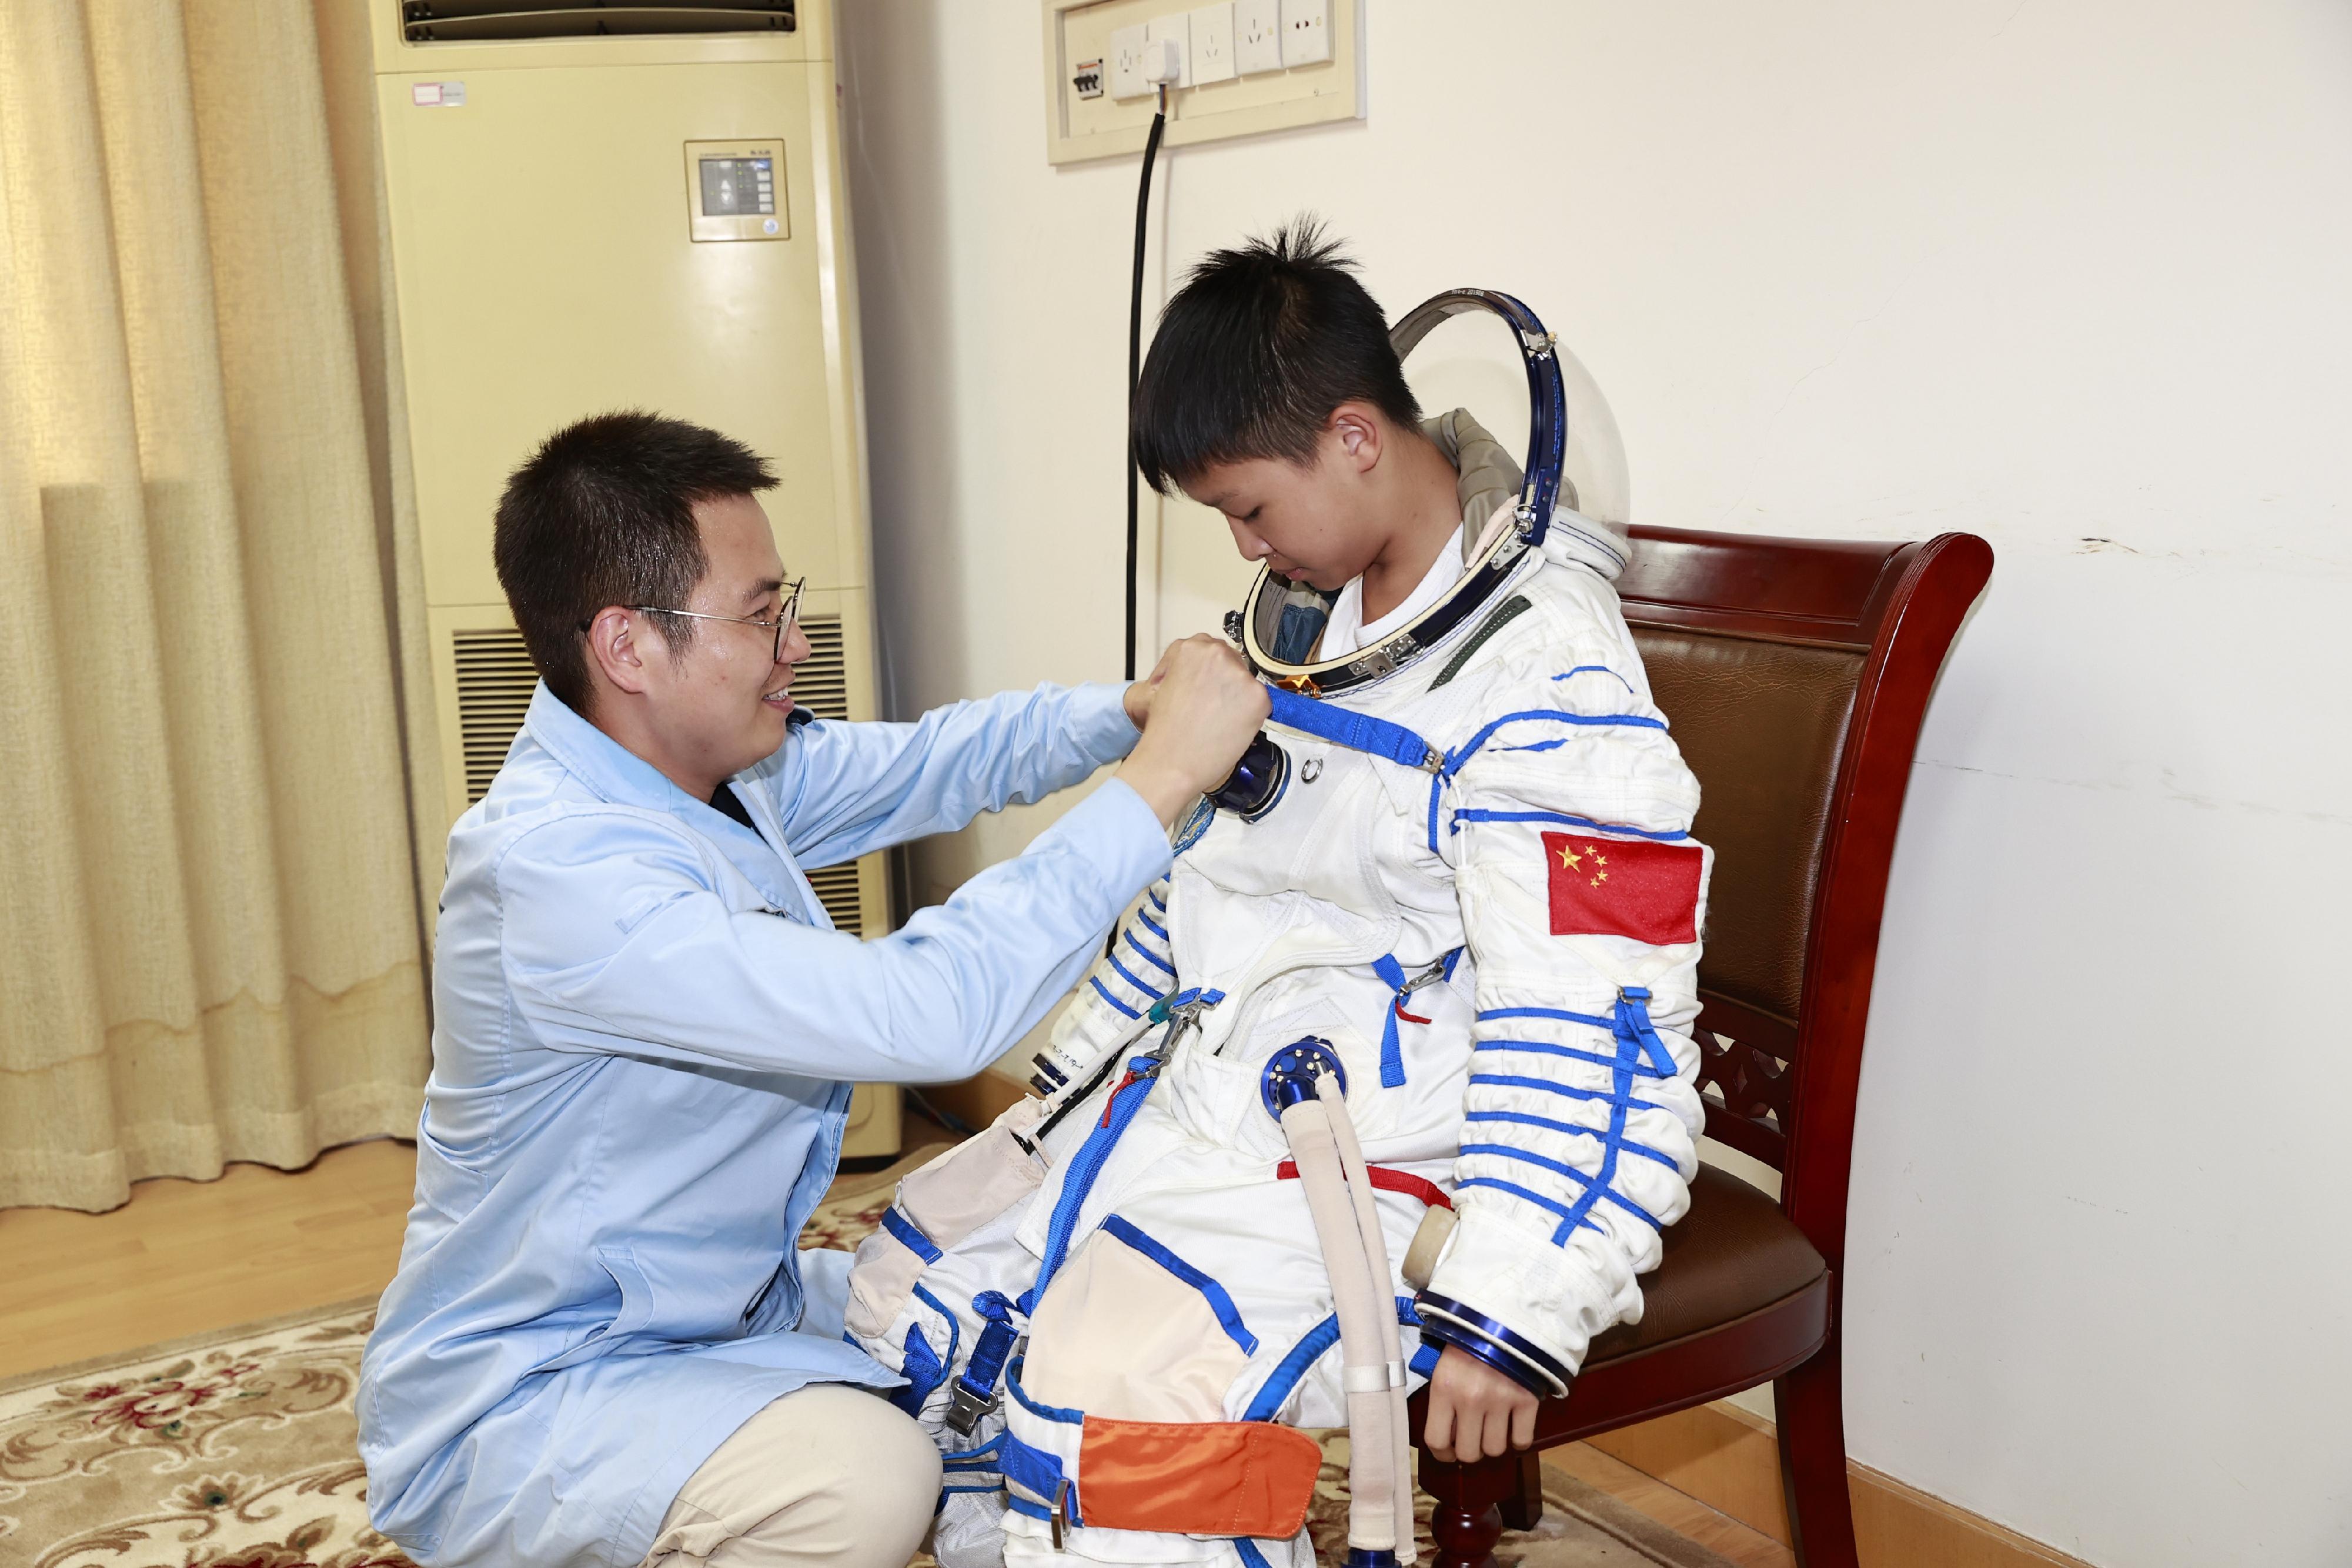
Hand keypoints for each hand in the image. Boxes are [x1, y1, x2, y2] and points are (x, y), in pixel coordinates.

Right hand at [1115, 635, 1268, 826]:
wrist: (1171, 763)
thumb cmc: (1165, 732)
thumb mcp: (1166, 685)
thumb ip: (1191, 671)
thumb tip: (1209, 676)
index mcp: (1190, 648)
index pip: (1211, 650)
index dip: (1209, 673)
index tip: (1208, 685)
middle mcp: (1217, 653)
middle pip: (1232, 662)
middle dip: (1226, 683)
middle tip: (1214, 708)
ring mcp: (1240, 674)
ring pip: (1247, 683)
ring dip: (1240, 699)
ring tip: (1219, 722)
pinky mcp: (1258, 696)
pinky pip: (1261, 704)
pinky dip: (1252, 717)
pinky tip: (1231, 729)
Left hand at [1422, 1345, 1538, 1463]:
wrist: (1505, 1315)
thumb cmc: (1469, 1340)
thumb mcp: (1445, 1365)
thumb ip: (1443, 1397)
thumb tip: (1447, 1433)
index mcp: (1444, 1388)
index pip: (1436, 1440)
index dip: (1442, 1454)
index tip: (1448, 1452)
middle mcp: (1470, 1399)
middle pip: (1469, 1453)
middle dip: (1470, 1450)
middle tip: (1474, 1438)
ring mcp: (1500, 1401)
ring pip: (1495, 1449)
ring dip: (1494, 1443)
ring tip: (1493, 1428)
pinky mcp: (1527, 1400)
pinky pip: (1522, 1440)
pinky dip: (1518, 1439)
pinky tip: (1514, 1425)